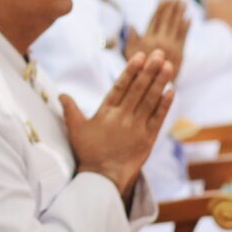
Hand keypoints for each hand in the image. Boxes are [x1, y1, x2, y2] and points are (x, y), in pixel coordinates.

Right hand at [62, 51, 175, 198]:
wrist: (103, 178)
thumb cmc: (88, 152)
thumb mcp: (75, 130)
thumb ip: (70, 110)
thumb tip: (61, 94)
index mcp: (106, 112)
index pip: (121, 86)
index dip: (131, 71)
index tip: (140, 57)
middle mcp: (122, 117)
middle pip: (138, 89)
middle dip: (150, 70)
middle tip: (159, 54)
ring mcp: (137, 127)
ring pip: (150, 100)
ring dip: (160, 82)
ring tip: (168, 66)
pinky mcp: (148, 138)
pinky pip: (158, 118)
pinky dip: (165, 104)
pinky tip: (171, 91)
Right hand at [124, 0, 188, 77]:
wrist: (153, 87)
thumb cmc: (138, 71)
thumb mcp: (130, 54)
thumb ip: (131, 39)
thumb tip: (132, 25)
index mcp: (147, 39)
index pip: (155, 19)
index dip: (160, 8)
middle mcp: (159, 41)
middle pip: (167, 19)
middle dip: (172, 6)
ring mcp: (171, 46)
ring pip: (177, 25)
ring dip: (180, 12)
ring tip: (183, 1)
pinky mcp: (180, 52)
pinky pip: (184, 36)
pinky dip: (186, 26)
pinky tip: (189, 17)